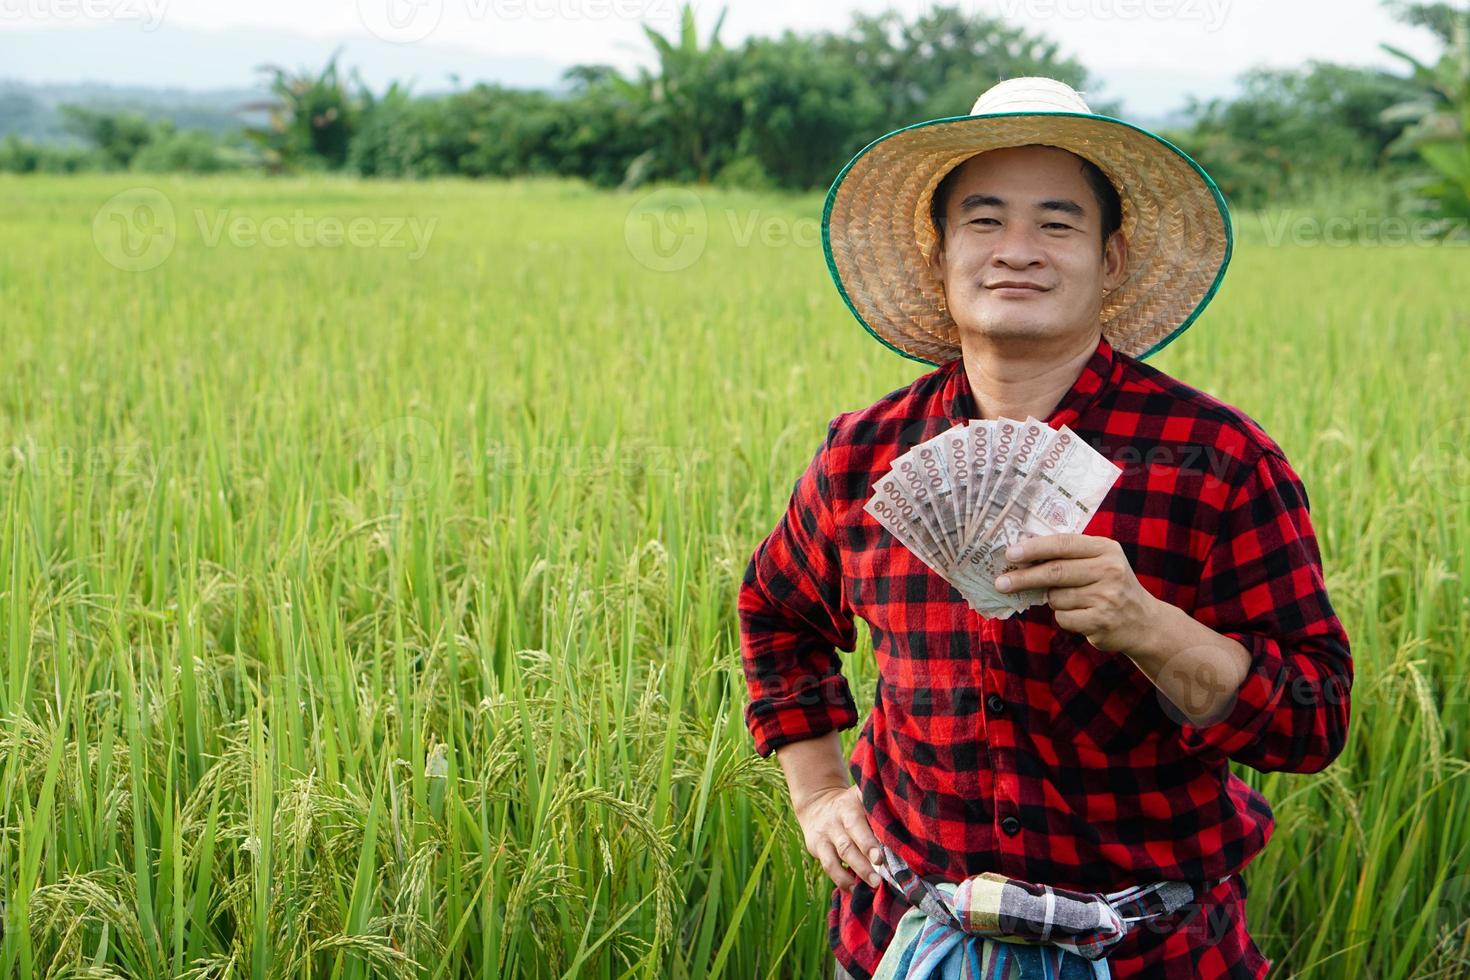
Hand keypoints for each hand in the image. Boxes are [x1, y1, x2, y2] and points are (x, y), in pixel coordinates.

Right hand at [793, 785, 884, 891]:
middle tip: (882, 866)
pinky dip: (842, 879)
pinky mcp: (817, 846)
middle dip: (868, 849)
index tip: (883, 852)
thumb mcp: (861, 802)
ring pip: (844, 850)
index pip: (865, 815)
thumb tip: (905, 841)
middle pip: (854, 830)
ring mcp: (827, 830)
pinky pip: (829, 865)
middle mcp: (839, 814)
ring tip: (874, 883)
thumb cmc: (851, 809)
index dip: (874, 834)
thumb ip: (879, 815)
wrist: (815, 806)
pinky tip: (854, 888)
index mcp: (854, 802)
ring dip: (859, 868)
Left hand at [992, 533, 1163, 654]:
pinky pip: (1064, 618)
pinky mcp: (1101, 621)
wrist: (1143, 622)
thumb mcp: (1098, 562)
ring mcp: (1107, 597)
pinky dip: (1065, 617)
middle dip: (1024, 577)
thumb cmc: (1109, 586)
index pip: (1063, 543)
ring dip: (1053, 601)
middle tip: (1001, 582)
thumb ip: (1068, 557)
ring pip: (1056, 598)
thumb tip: (1020, 558)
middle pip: (1055, 572)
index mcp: (1106, 549)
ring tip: (1073, 600)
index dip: (1034, 548)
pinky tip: (1082, 616)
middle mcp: (1109, 570)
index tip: (1010, 553)